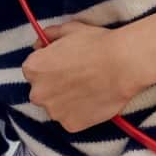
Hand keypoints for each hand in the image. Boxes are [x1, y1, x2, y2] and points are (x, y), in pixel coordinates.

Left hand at [21, 20, 142, 131]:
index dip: (50, 67)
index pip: (34, 71)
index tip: (64, 66)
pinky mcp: (70, 125)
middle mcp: (37, 93)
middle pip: (42, 91)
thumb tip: (40, 43)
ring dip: (66, 101)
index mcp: (32, 68)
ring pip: (56, 108)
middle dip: (55, 86)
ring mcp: (54, 112)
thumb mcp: (70, 29)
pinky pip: (71, 120)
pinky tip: (93, 101)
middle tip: (77, 78)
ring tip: (88, 90)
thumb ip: (50, 35)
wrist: (123, 64)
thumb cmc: (97, 44)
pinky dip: (80, 113)